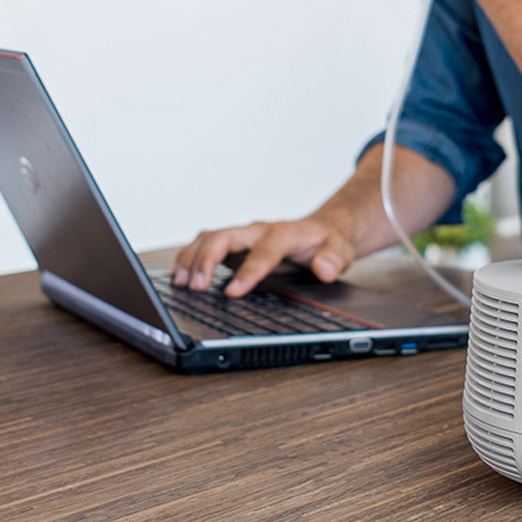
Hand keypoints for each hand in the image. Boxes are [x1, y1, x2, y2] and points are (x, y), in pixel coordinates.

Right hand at [171, 216, 356, 297]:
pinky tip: (179, 275)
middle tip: (195, 286)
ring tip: (180, 282)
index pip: (264, 250)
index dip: (248, 271)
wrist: (324, 229)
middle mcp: (259, 231)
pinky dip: (189, 258)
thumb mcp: (342, 250)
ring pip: (210, 238)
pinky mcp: (235, 244)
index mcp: (284, 233)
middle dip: (206, 260)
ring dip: (192, 258)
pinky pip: (206, 245)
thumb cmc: (329, 241)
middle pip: (225, 236)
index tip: (232, 292)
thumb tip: (325, 268)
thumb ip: (334, 259)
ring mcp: (244, 237)